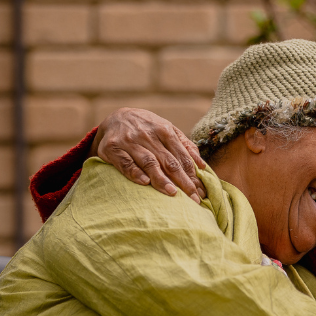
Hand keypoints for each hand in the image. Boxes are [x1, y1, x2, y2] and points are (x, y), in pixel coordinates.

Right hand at [91, 107, 206, 201]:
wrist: (115, 116)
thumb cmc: (147, 128)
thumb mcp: (166, 129)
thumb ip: (184, 145)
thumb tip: (202, 165)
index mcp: (165, 130)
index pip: (182, 156)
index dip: (193, 175)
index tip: (201, 192)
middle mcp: (148, 135)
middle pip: (169, 161)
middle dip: (183, 181)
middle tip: (193, 199)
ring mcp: (130, 141)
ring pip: (149, 162)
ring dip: (161, 179)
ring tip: (172, 193)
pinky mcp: (112, 148)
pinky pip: (125, 162)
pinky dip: (135, 172)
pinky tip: (145, 182)